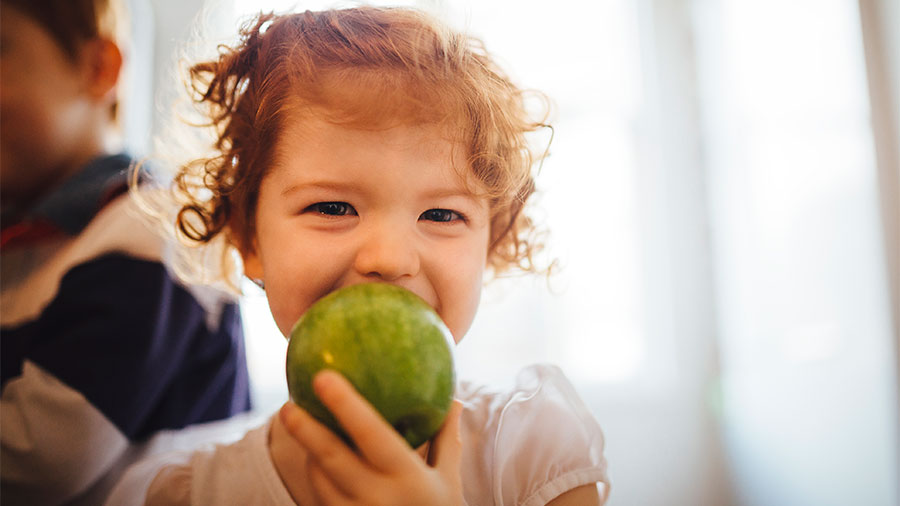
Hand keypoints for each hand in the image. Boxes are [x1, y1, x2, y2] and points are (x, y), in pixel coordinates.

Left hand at [279, 370, 464, 505]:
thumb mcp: (448, 479)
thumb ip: (447, 439)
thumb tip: (456, 399)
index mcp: (407, 478)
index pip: (372, 434)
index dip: (346, 405)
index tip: (323, 378)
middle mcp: (378, 499)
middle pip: (331, 458)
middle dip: (305, 429)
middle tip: (288, 404)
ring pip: (320, 477)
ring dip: (310, 451)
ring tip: (303, 423)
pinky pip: (320, 496)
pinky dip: (317, 474)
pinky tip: (316, 457)